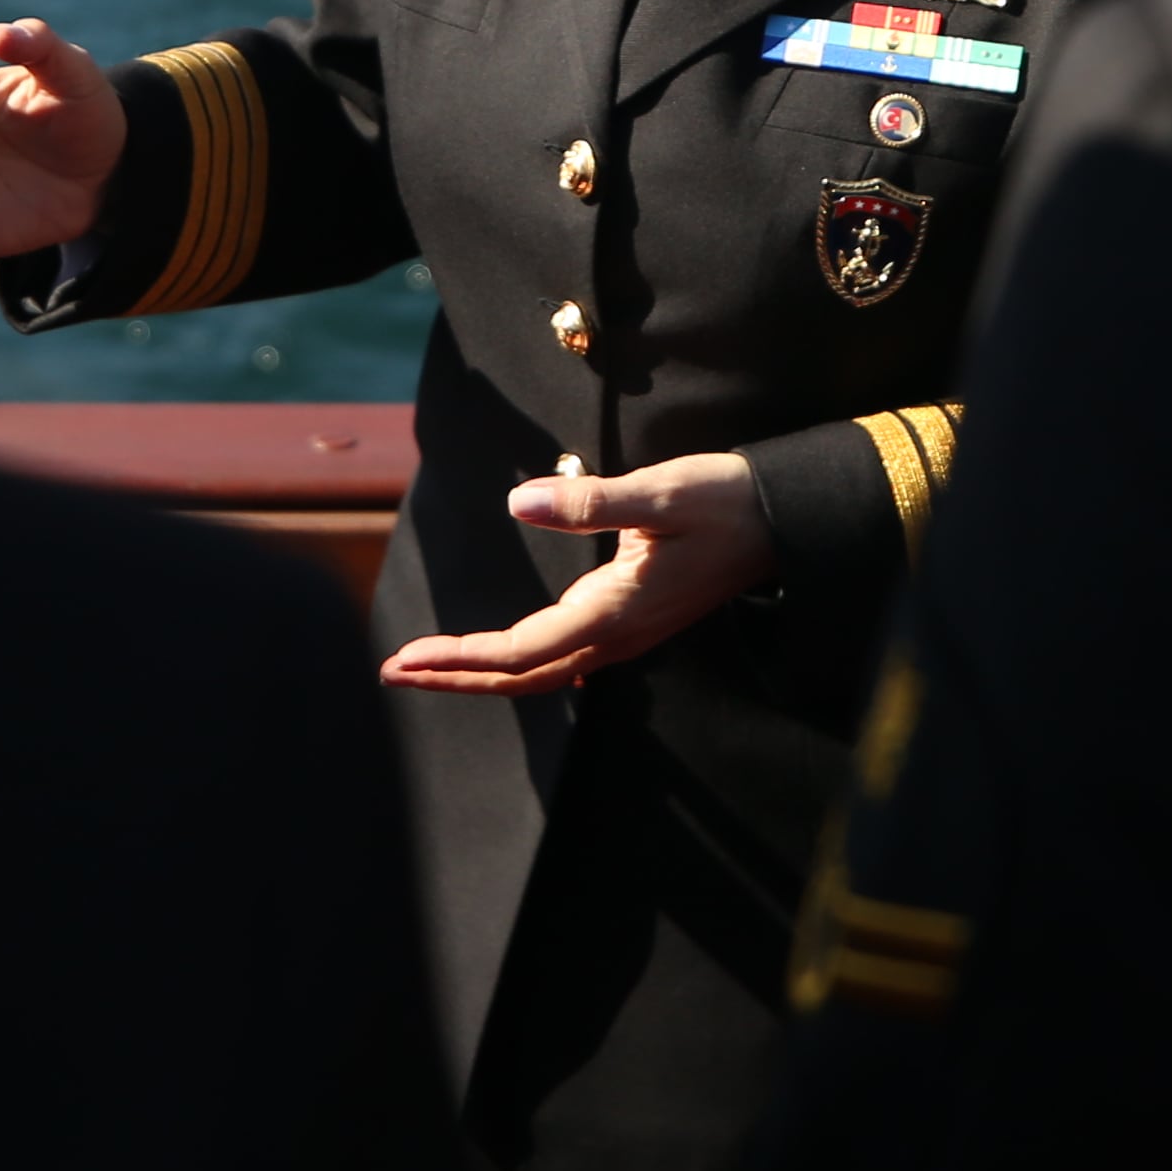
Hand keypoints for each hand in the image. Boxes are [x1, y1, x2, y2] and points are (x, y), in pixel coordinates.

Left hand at [381, 452, 776, 698]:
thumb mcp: (658, 493)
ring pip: (539, 670)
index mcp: (615, 612)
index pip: (520, 650)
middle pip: (520, 675)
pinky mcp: (630, 621)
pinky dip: (516, 662)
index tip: (406, 658)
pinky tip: (496, 660)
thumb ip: (588, 502)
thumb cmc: (722, 501)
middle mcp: (616, 635)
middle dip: (454, 677)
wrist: (780, 518)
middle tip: (391, 674)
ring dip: (479, 672)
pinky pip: (561, 657)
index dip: (459, 659)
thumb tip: (519, 501)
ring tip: (426, 667)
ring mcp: (625, 635)